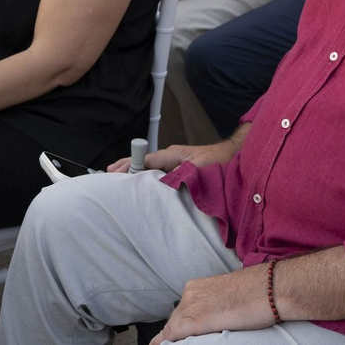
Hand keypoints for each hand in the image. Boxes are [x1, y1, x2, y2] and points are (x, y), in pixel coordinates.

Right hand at [106, 139, 236, 173]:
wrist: (236, 157)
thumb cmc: (221, 160)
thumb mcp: (202, 167)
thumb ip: (183, 173)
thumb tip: (164, 182)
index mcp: (173, 154)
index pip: (145, 159)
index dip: (129, 166)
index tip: (114, 172)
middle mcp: (171, 158)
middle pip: (143, 163)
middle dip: (126, 169)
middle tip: (108, 177)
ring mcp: (174, 165)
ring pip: (149, 169)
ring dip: (135, 175)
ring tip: (118, 185)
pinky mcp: (179, 172)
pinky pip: (158, 176)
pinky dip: (146, 180)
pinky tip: (140, 190)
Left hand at [150, 263, 272, 344]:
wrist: (270, 289)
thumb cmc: (257, 294)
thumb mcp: (228, 298)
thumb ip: (213, 307)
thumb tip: (211, 318)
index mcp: (197, 287)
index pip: (181, 312)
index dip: (180, 328)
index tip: (181, 338)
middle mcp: (190, 294)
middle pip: (175, 320)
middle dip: (178, 334)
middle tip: (187, 341)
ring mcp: (191, 306)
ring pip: (173, 328)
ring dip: (176, 338)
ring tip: (179, 344)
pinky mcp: (195, 320)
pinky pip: (170, 335)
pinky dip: (165, 343)